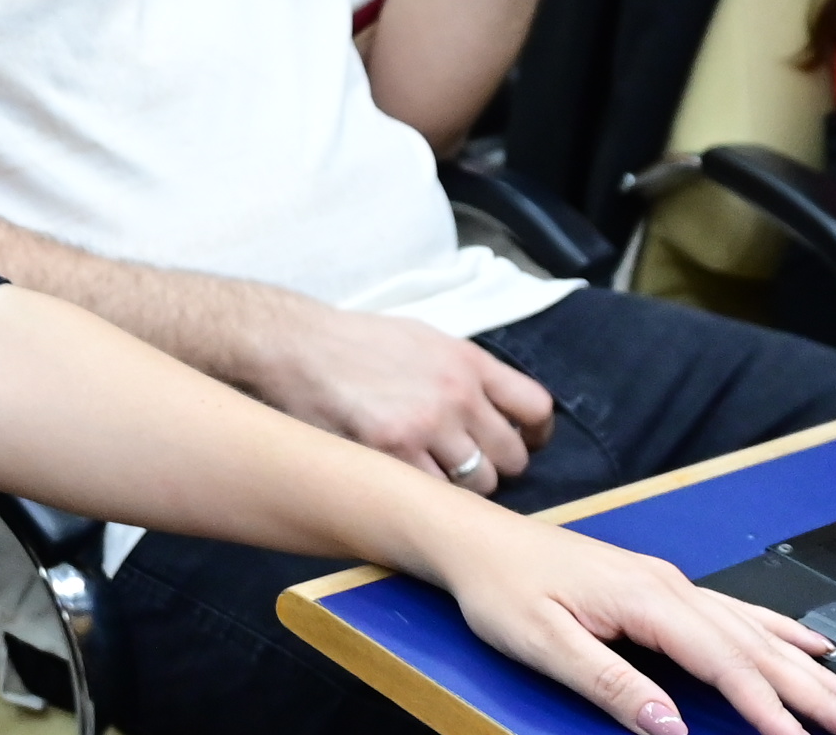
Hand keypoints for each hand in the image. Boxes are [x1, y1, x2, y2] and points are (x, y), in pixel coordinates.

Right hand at [250, 305, 552, 494]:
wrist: (298, 346)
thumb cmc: (358, 343)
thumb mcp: (425, 339)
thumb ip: (465, 372)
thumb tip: (499, 408)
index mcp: (469, 361)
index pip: (536, 408)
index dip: (536, 434)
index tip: (525, 443)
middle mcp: (457, 393)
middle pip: (512, 457)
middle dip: (496, 466)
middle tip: (468, 464)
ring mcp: (427, 425)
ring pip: (479, 483)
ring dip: (463, 487)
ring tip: (435, 474)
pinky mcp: (393, 453)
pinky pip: (435, 494)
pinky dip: (426, 495)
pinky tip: (407, 481)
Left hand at [432, 512, 835, 734]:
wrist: (476, 540)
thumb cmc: (502, 587)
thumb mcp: (546, 644)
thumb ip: (613, 684)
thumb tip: (669, 727)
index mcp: (646, 598)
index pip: (725, 663)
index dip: (770, 709)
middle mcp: (669, 586)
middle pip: (759, 648)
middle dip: (818, 694)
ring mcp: (671, 584)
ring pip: (759, 633)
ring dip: (813, 671)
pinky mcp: (662, 588)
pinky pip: (740, 614)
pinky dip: (783, 635)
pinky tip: (812, 648)